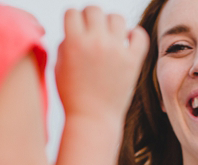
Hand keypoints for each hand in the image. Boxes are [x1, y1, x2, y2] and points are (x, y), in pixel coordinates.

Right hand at [56, 7, 147, 123]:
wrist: (92, 120)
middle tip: (90, 33)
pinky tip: (126, 42)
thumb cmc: (72, 97)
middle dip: (89, 18)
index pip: (72, 12)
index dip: (71, 20)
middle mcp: (96, 43)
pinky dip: (134, 34)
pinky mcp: (133, 61)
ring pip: (116, 18)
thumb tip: (75, 29)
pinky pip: (139, 35)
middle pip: (94, 10)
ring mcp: (117, 51)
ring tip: (107, 38)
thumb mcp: (58, 68)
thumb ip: (65, 43)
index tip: (74, 31)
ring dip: (110, 24)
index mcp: (74, 43)